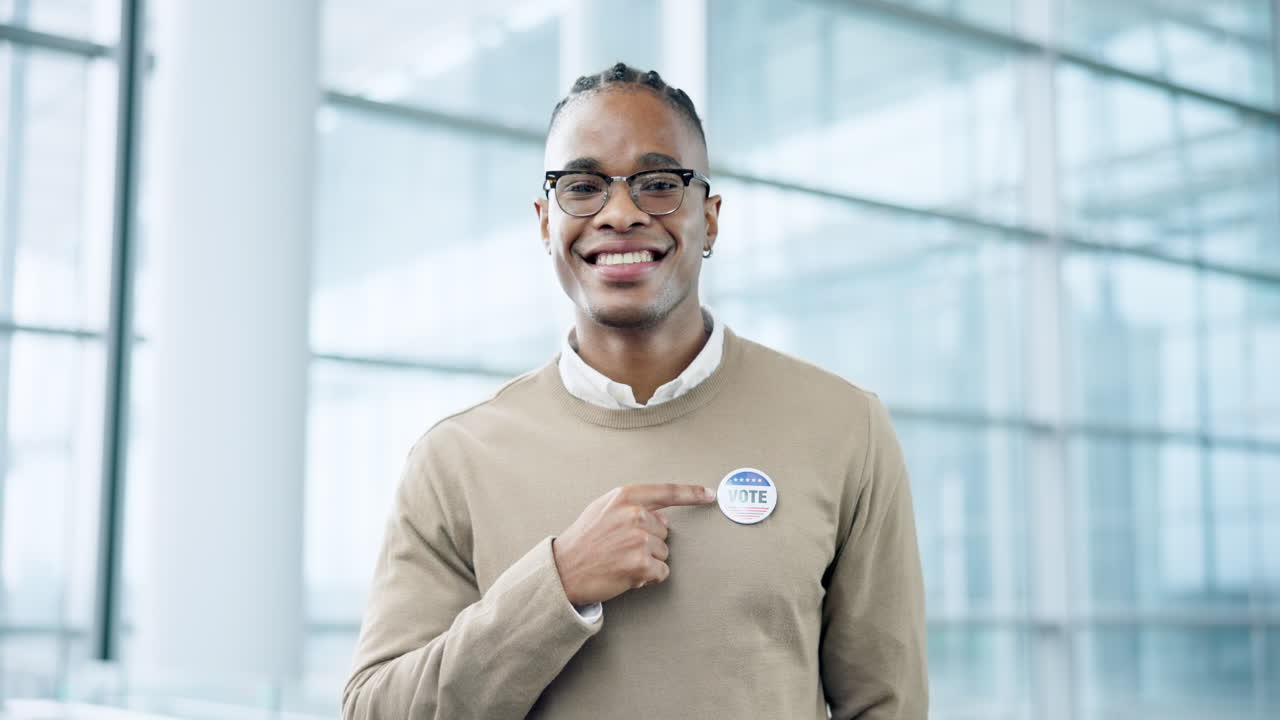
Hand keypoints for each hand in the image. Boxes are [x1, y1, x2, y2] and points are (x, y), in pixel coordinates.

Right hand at [552, 483, 715, 605]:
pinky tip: (628, 575)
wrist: (563, 570)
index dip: (692, 493)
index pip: (667, 491)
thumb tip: (663, 517)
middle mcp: (634, 514)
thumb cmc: (584, 541)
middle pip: (666, 531)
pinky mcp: (641, 563)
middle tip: (622, 549)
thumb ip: (633, 506)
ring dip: (648, 562)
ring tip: (621, 561)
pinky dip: (649, 578)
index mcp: (626, 496)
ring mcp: (638, 539)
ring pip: (664, 553)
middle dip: (650, 543)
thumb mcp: (603, 510)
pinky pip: (661, 572)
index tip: (710, 494)